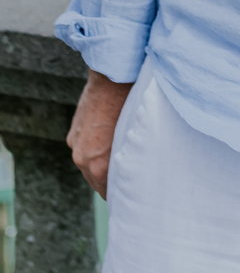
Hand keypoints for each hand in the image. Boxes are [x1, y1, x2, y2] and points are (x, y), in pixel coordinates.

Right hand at [67, 70, 133, 198]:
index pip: (106, 192)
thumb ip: (127, 160)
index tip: (130, 191)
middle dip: (109, 179)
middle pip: (95, 180)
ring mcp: (75, 144)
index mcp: (98, 165)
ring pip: (88, 164)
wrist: (113, 80)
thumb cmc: (131, 109)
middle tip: (127, 176)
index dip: (118, 192)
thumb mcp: (133, 140)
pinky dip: (93, 148)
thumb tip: (133, 171)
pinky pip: (83, 148)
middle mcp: (82, 158)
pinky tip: (107, 140)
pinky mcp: (73, 132)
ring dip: (100, 162)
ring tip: (118, 155)